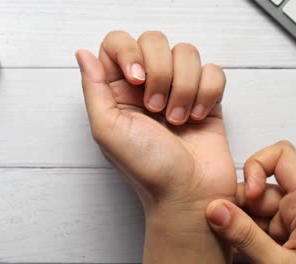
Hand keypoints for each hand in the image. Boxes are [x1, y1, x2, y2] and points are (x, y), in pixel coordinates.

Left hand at [76, 31, 236, 262]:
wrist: (188, 194)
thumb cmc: (147, 169)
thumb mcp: (107, 130)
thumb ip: (93, 87)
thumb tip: (83, 54)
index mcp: (118, 89)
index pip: (118, 42)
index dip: (130, 52)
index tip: (136, 80)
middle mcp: (147, 84)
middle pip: (155, 40)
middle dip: (160, 74)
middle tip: (157, 109)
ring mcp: (178, 88)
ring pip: (187, 53)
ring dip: (184, 88)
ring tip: (178, 120)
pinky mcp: (205, 96)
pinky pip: (212, 71)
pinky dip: (207, 93)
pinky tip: (198, 117)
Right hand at [206, 141, 295, 263]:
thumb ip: (246, 236)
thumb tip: (215, 208)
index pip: (282, 156)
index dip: (257, 166)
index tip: (248, 196)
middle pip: (260, 186)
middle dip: (238, 206)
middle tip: (221, 227)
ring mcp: (291, 223)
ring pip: (253, 207)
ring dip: (237, 223)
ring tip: (229, 243)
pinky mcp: (284, 237)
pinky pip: (255, 225)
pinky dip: (243, 235)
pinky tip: (237, 249)